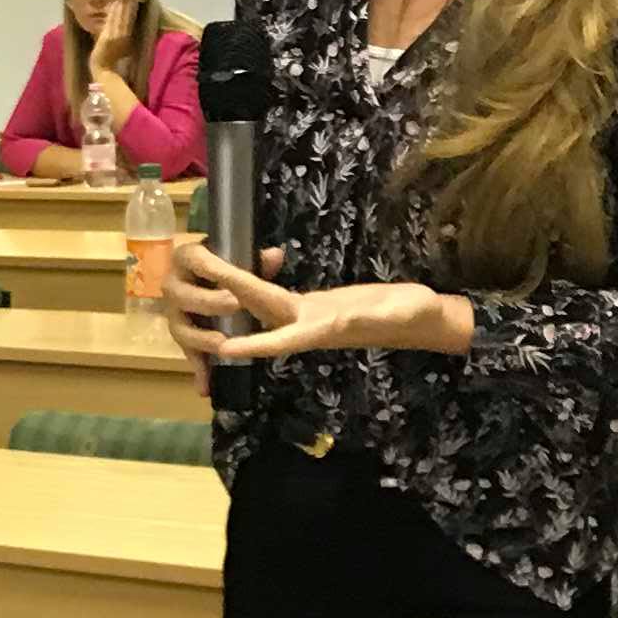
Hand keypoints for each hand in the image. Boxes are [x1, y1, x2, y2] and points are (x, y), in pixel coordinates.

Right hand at [163, 235, 317, 375]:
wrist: (215, 287)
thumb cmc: (228, 270)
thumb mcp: (245, 263)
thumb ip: (259, 262)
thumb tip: (274, 256)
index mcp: (187, 258)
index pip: (193, 258)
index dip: (210, 268)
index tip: (228, 271)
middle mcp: (172, 285)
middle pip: (181, 295)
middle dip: (207, 302)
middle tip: (235, 305)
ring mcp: (173, 314)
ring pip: (180, 328)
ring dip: (200, 339)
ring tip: (222, 346)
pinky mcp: (181, 338)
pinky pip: (186, 354)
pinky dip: (198, 370)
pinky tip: (205, 386)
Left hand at [167, 237, 466, 368]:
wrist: (421, 320)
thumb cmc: (415, 316)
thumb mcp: (401, 312)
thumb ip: (378, 313)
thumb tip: (353, 313)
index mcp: (326, 328)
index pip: (284, 336)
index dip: (254, 343)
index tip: (224, 348)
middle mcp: (309, 324)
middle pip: (262, 308)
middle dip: (230, 293)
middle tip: (196, 272)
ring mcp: (309, 316)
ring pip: (263, 304)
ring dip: (235, 290)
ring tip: (203, 269)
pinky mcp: (314, 306)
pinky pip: (276, 298)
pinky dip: (256, 286)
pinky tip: (238, 276)